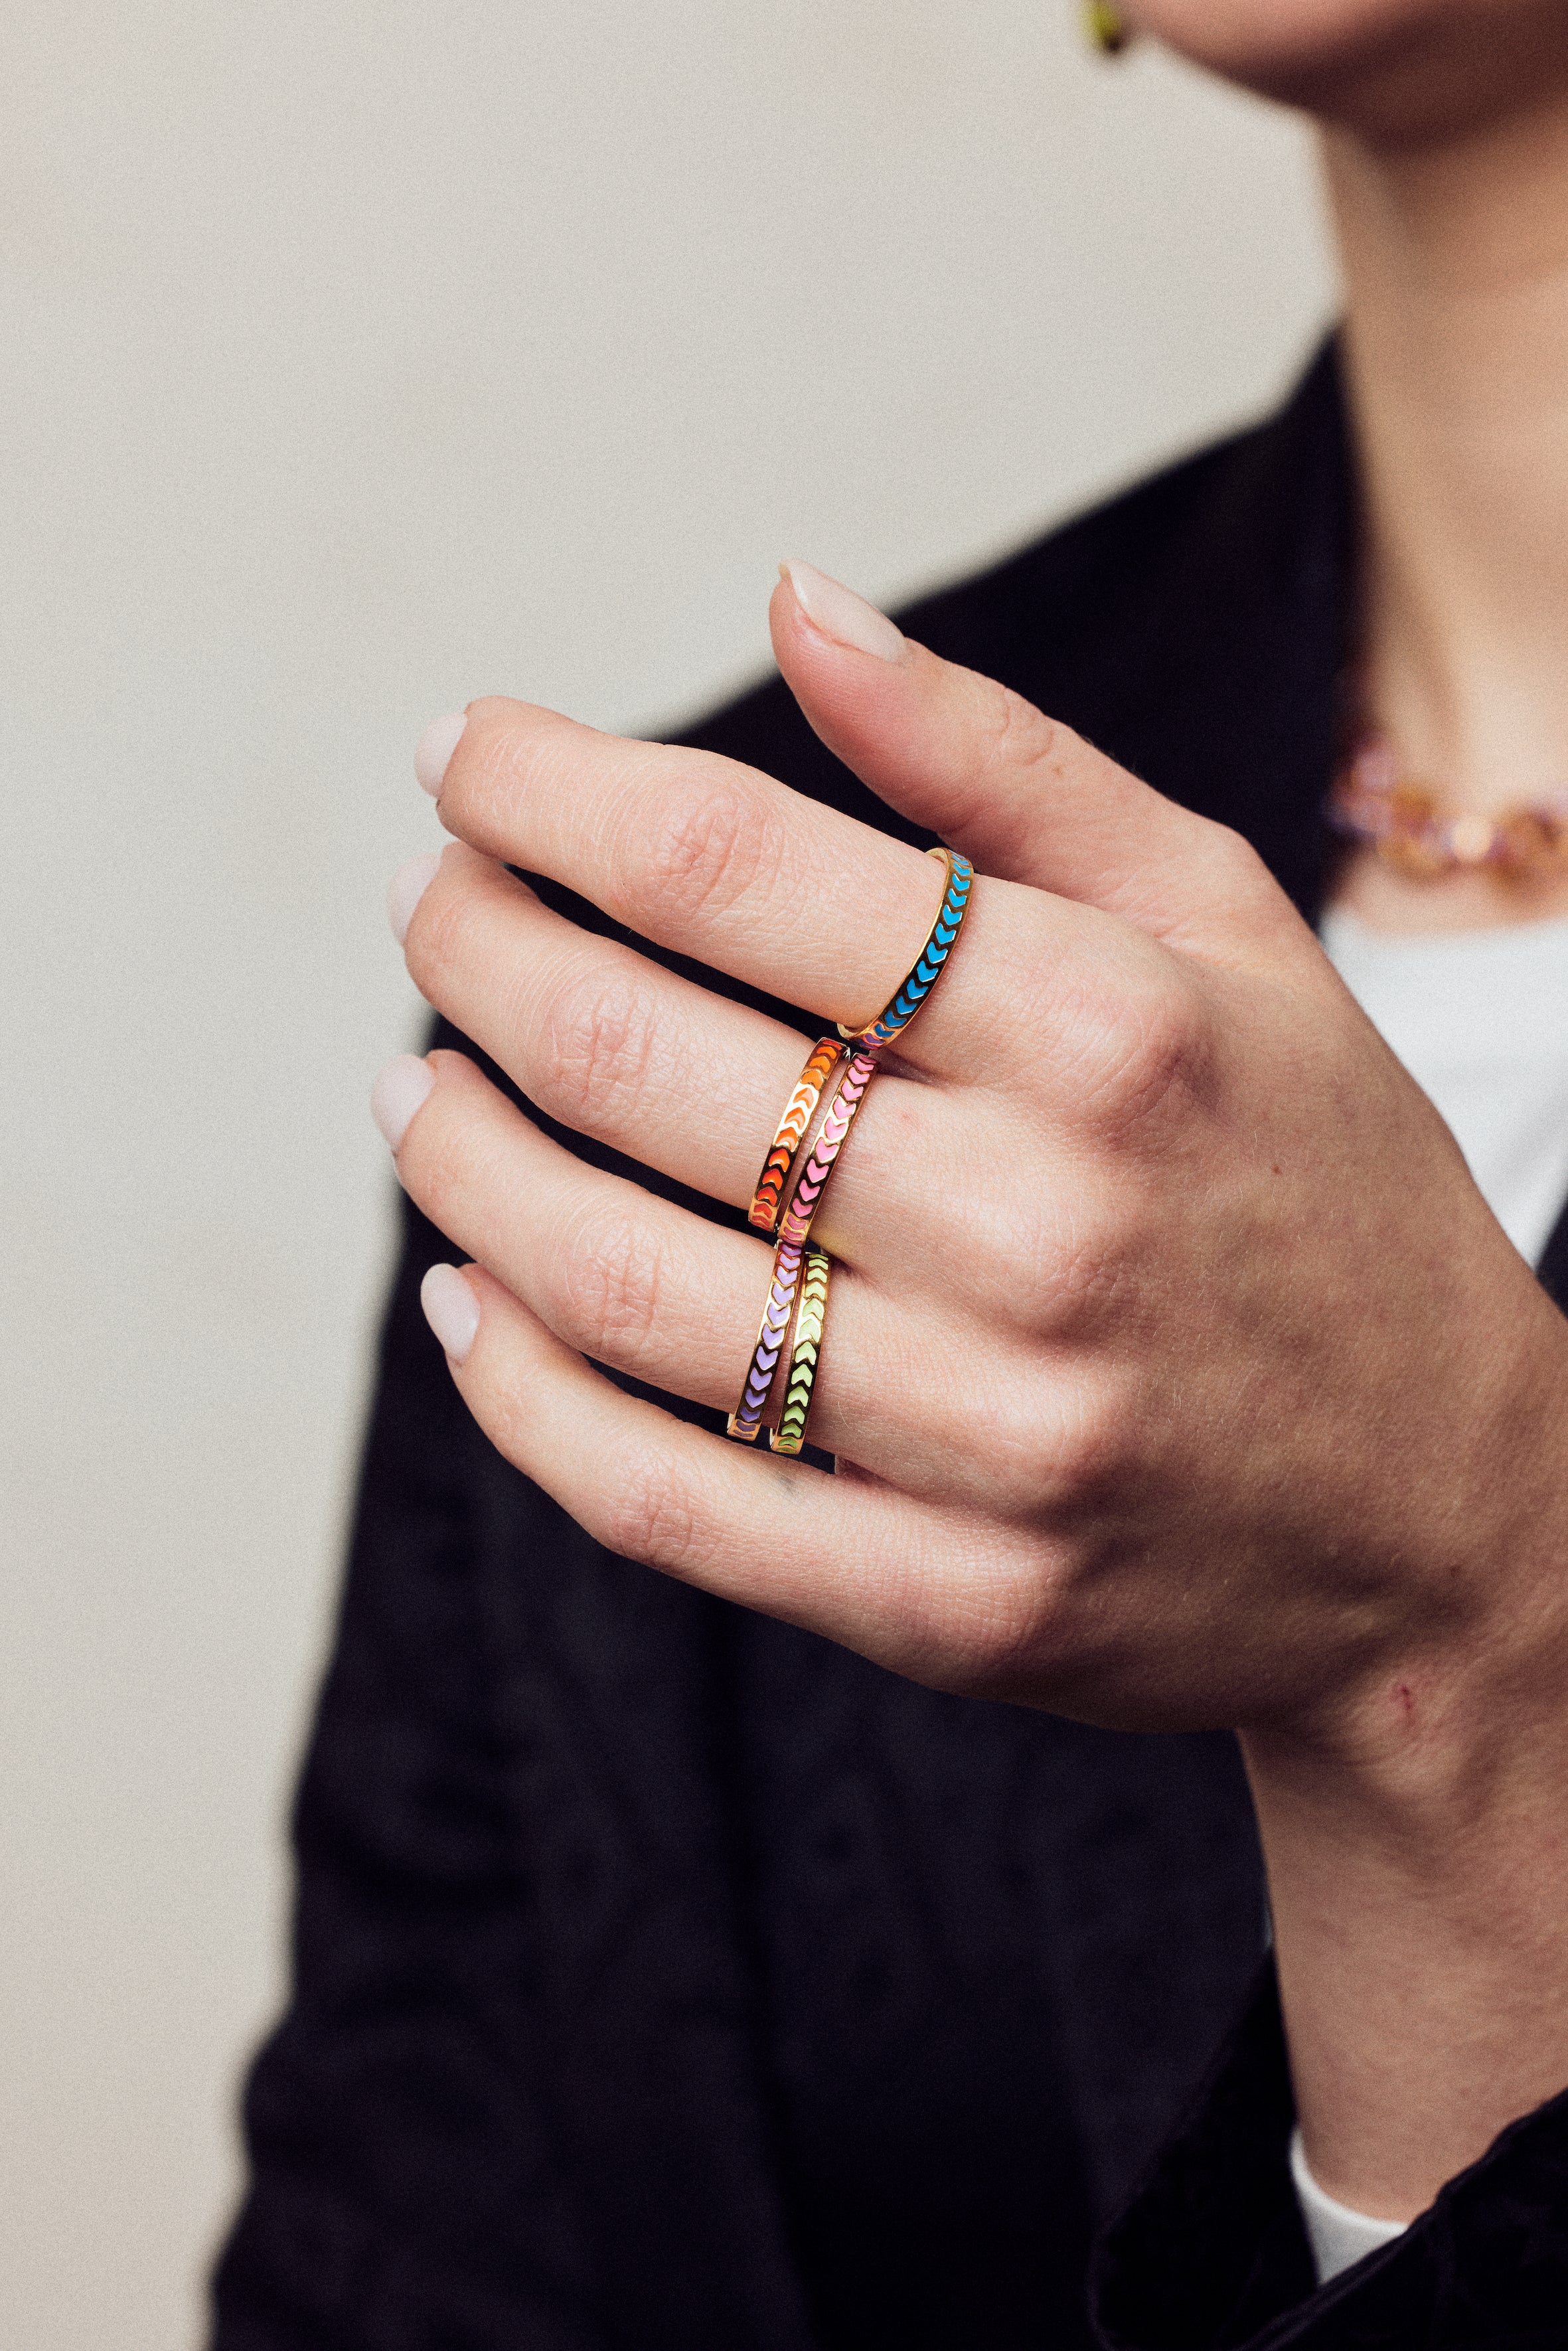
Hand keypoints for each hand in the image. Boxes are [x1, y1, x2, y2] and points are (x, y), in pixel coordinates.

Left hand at [380, 563, 1567, 1743]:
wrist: (1450, 1514)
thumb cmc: (1322, 1183)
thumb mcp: (1224, 927)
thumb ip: (1006, 762)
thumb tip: (796, 601)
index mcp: (1104, 1022)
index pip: (727, 864)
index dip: (544, 792)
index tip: (464, 759)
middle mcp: (1038, 1221)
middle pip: (631, 1055)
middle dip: (470, 951)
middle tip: (431, 908)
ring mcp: (989, 1430)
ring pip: (606, 1277)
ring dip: (461, 1162)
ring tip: (418, 1089)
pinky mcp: (948, 1595)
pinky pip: (657, 1494)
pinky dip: (518, 1396)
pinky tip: (468, 1305)